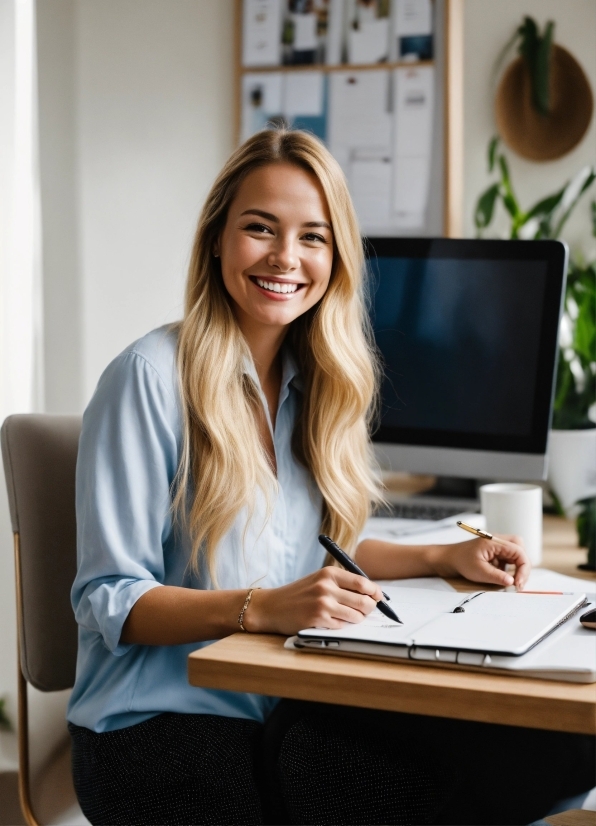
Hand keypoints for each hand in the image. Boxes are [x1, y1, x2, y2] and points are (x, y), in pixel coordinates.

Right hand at [244, 567, 382, 635]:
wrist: (271, 606)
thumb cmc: (298, 594)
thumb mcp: (319, 580)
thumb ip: (342, 584)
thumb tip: (372, 594)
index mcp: (329, 573)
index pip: (364, 583)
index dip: (375, 593)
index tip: (378, 599)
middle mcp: (327, 586)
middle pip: (364, 601)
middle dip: (369, 609)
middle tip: (365, 612)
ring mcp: (323, 603)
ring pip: (356, 616)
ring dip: (355, 620)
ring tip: (344, 617)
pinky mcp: (318, 619)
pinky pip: (342, 626)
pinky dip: (340, 626)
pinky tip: (329, 622)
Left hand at [431, 535, 529, 589]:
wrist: (449, 558)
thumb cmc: (461, 561)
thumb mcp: (479, 571)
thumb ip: (496, 576)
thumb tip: (512, 582)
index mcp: (494, 541)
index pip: (518, 551)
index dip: (523, 568)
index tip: (518, 583)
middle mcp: (497, 541)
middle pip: (520, 549)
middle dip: (523, 566)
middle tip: (518, 582)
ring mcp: (497, 545)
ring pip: (516, 553)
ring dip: (517, 567)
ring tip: (512, 581)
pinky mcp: (496, 552)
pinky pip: (509, 558)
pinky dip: (510, 568)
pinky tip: (502, 576)